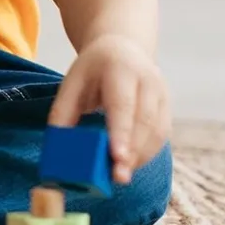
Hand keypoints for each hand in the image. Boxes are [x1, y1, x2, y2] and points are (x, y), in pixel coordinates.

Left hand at [48, 37, 170, 184]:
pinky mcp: (167, 106)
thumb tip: (56, 149)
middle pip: (145, 120)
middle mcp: (147, 79)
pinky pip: (161, 135)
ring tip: (120, 174)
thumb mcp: (72, 82)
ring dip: (140, 156)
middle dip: (133, 151)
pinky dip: (146, 153)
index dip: (121, 132)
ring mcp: (162, 92)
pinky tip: (130, 164)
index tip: (117, 157)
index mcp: (120, 69)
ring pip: (157, 131)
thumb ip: (62, 113)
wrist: (122, 48)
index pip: (123, 104)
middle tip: (118, 177)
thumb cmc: (93, 69)